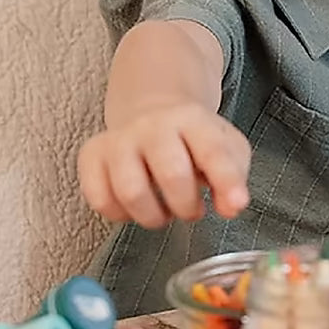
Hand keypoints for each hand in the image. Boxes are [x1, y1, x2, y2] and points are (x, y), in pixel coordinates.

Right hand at [78, 102, 250, 227]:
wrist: (152, 113)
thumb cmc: (194, 141)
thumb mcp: (227, 150)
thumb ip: (234, 178)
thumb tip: (231, 208)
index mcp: (193, 121)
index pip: (213, 152)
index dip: (227, 182)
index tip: (237, 205)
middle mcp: (153, 126)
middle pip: (171, 174)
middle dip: (187, 206)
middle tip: (192, 210)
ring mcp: (119, 139)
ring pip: (131, 192)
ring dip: (153, 216)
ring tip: (164, 211)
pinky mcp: (91, 155)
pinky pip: (100, 199)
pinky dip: (121, 215)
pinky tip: (136, 207)